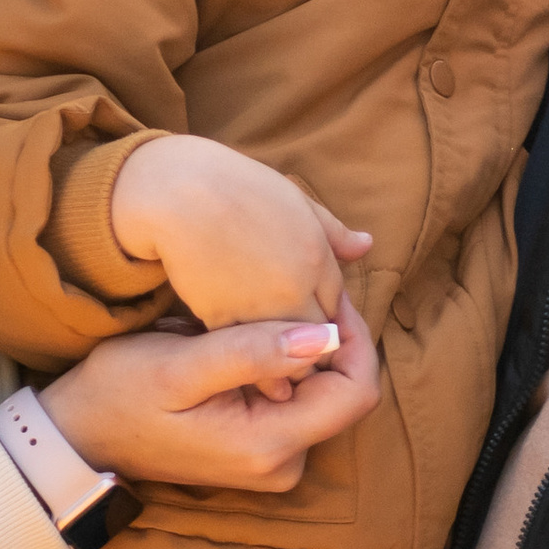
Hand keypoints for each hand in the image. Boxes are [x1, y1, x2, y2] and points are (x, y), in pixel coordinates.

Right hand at [40, 296, 382, 497]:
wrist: (79, 435)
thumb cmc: (120, 394)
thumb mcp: (179, 364)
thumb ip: (253, 352)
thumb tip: (326, 335)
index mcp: (269, 446)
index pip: (356, 391)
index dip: (352, 335)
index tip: (324, 294)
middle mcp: (283, 465)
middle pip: (343, 392)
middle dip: (328, 340)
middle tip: (292, 291)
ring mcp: (272, 462)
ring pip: (322, 393)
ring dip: (304, 350)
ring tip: (265, 310)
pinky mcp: (260, 451)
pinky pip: (297, 401)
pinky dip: (285, 366)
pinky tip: (252, 337)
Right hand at [106, 136, 371, 358]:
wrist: (181, 191)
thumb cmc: (236, 185)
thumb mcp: (295, 199)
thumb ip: (332, 231)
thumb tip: (366, 244)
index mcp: (319, 257)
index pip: (337, 307)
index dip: (325, 317)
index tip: (311, 321)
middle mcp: (297, 287)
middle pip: (318, 337)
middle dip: (310, 345)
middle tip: (295, 352)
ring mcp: (261, 306)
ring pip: (286, 355)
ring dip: (283, 361)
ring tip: (272, 363)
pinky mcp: (224, 319)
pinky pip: (247, 353)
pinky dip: (250, 363)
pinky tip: (245, 364)